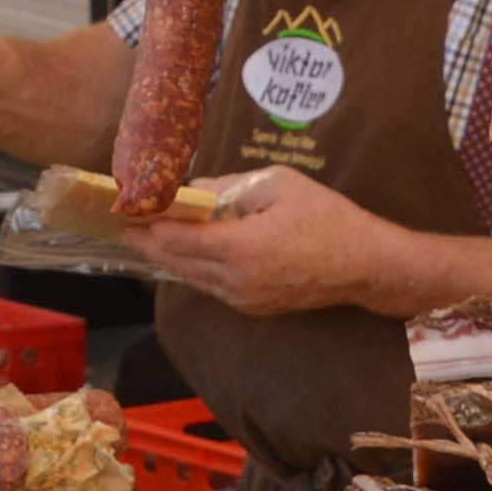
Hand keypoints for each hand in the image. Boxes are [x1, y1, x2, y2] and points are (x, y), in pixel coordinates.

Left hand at [122, 167, 408, 318]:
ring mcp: (244, 299)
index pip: (178, 238)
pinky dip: (192, 268)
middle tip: (126, 224)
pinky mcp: (253, 306)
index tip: (128, 210)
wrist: (365, 265)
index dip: (149, 225)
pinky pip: (210, 286)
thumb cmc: (327, 217)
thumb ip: (229, 187)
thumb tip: (194, 191)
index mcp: (241, 247)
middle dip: (149, 243)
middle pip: (176, 262)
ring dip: (168, 257)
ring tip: (147, 236)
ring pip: (191, 278)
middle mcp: (236, 280)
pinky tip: (184, 252)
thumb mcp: (277, 184)